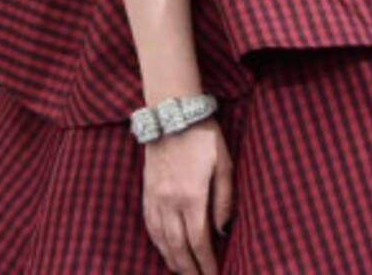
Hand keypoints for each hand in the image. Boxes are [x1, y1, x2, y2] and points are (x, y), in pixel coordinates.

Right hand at [143, 119, 232, 273]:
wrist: (172, 112)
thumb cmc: (203, 136)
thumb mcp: (223, 163)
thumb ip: (224, 198)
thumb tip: (223, 229)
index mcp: (192, 196)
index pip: (199, 242)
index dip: (207, 263)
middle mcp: (170, 202)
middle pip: (178, 247)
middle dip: (190, 269)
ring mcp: (155, 197)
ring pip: (162, 240)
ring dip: (173, 260)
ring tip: (184, 272)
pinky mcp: (147, 190)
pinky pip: (150, 225)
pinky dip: (157, 243)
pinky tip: (164, 250)